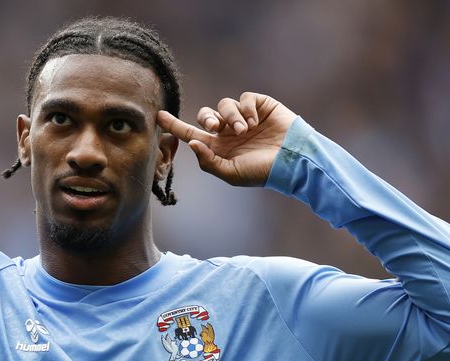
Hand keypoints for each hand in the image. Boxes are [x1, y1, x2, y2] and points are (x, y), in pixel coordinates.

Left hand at [157, 92, 297, 186]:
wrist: (292, 161)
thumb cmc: (261, 171)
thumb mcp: (231, 173)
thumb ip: (208, 161)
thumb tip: (192, 143)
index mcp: (218, 147)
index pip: (191, 133)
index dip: (174, 125)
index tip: (158, 115)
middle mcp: (228, 131)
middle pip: (205, 115)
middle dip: (206, 117)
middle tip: (215, 127)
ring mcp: (244, 117)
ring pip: (224, 105)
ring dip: (230, 116)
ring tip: (243, 130)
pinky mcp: (259, 106)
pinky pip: (244, 98)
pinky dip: (245, 109)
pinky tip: (254, 122)